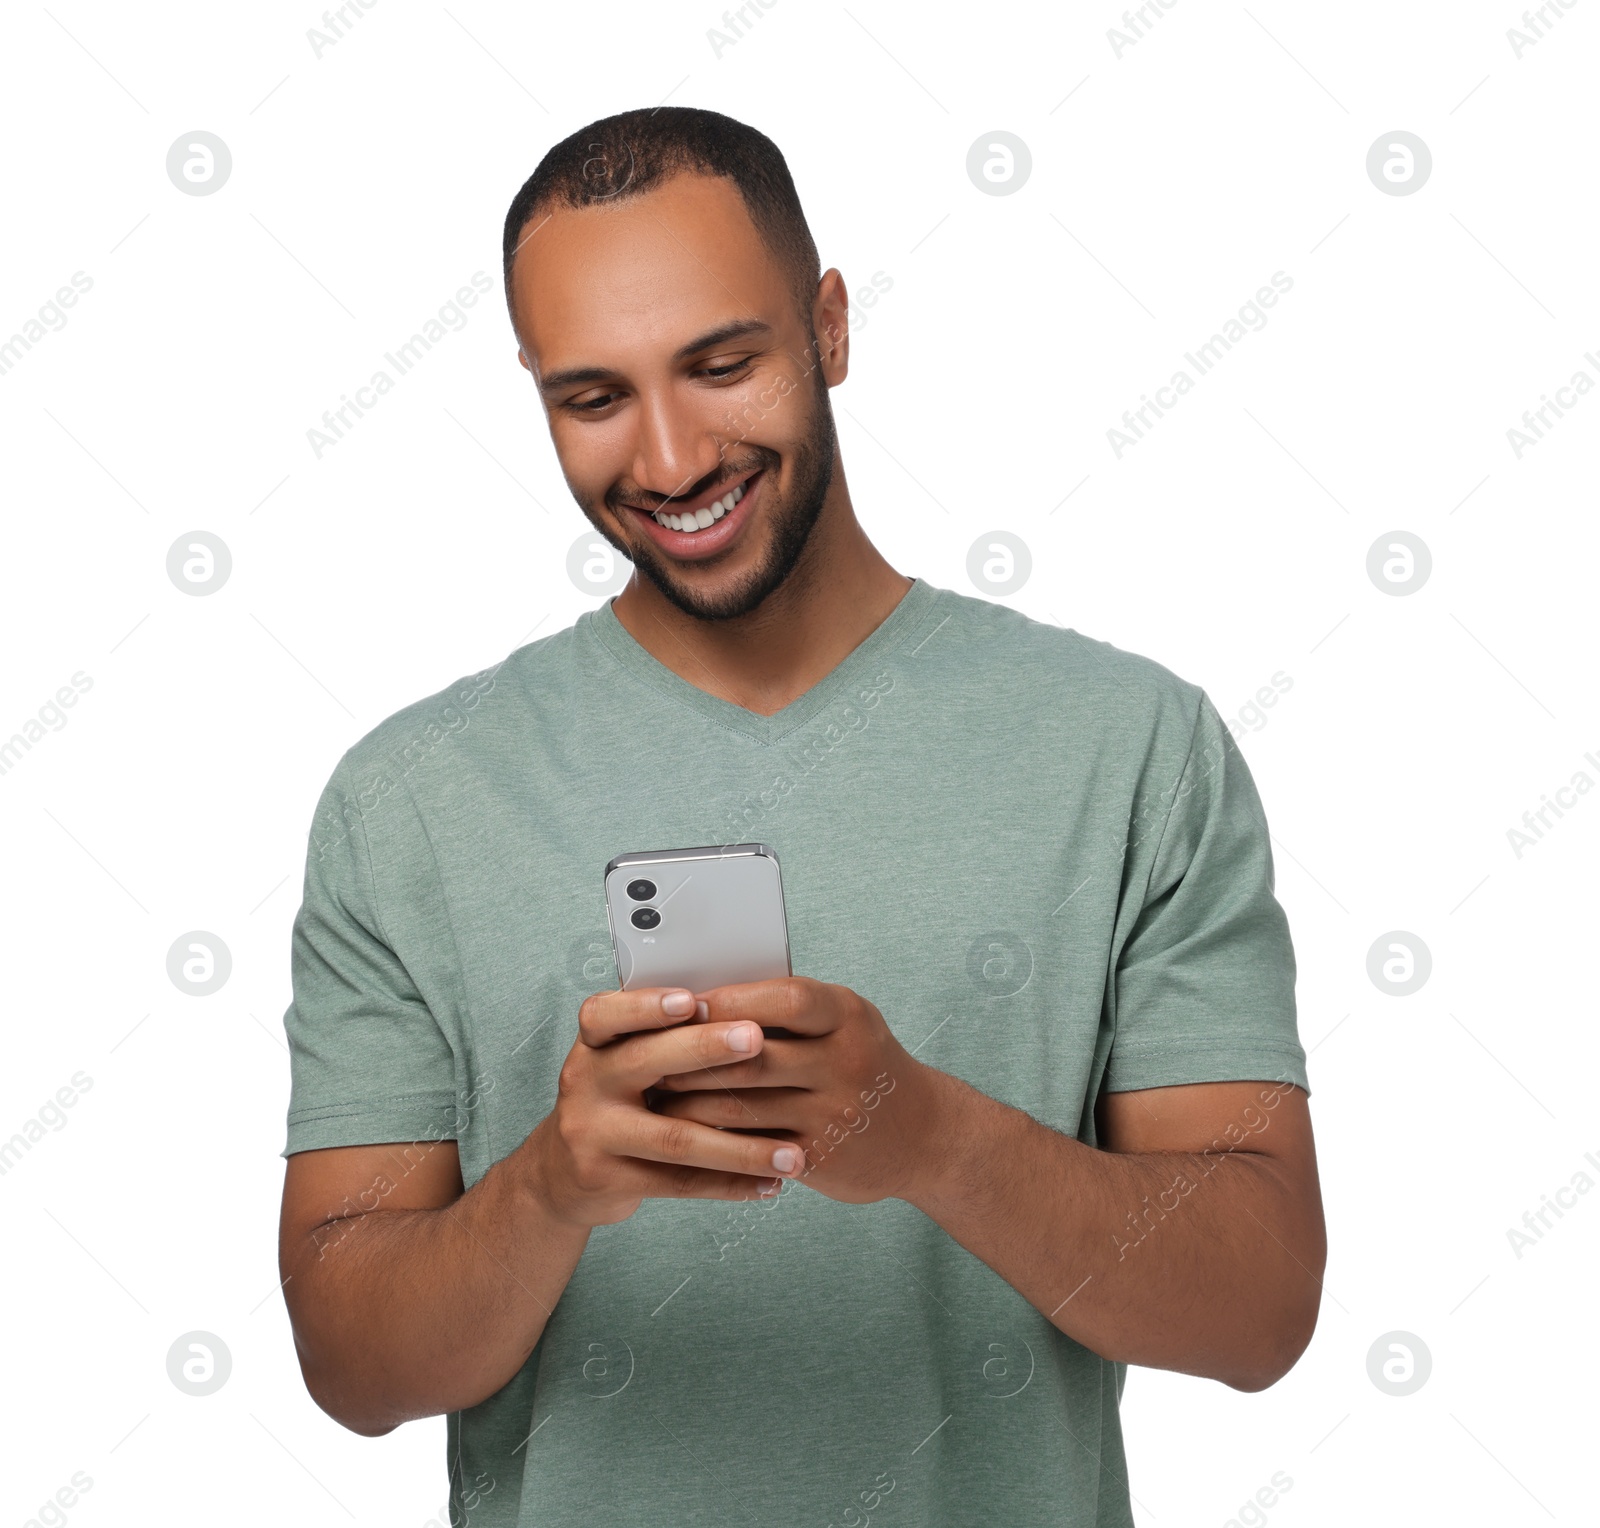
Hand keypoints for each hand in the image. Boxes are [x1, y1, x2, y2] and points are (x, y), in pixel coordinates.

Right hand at [522, 987, 805, 1228]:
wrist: (563, 1172)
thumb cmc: (619, 1099)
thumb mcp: (624, 1059)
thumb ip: (666, 1037)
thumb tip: (750, 1007)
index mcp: (595, 1042)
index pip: (606, 1014)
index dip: (646, 1005)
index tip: (692, 999)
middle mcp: (586, 1081)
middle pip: (645, 1062)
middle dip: (705, 1049)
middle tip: (757, 1040)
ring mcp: (592, 1133)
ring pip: (674, 1137)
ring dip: (740, 1147)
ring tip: (792, 1152)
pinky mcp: (606, 1179)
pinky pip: (677, 1183)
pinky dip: (729, 1184)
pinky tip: (770, 1182)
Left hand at [648, 977, 943, 1204]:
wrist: (923, 1134)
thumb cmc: (863, 1062)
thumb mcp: (845, 1022)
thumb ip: (788, 1010)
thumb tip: (702, 998)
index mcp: (848, 1015)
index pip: (785, 998)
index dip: (730, 1001)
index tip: (684, 1005)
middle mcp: (846, 1061)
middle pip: (753, 1056)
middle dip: (692, 1057)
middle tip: (646, 1055)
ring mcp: (834, 1113)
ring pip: (743, 1106)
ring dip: (689, 1102)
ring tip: (652, 1095)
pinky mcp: (821, 1158)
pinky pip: (752, 1147)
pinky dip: (713, 1140)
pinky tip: (683, 1134)